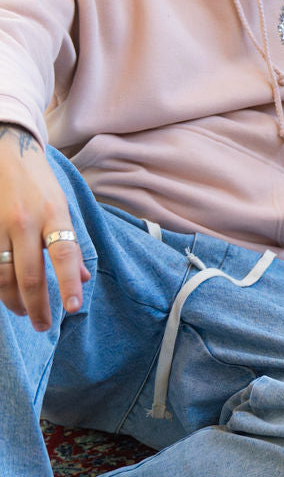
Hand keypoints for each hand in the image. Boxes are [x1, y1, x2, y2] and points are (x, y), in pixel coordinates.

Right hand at [0, 124, 89, 331]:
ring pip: (3, 276)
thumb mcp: (62, 205)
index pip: (64, 255)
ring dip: (14, 301)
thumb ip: (71, 242)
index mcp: (53, 213)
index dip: (68, 284)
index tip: (74, 308)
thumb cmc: (38, 182)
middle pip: (30, 275)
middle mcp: (25, 221)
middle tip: (44, 325)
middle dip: (38, 306)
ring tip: (24, 312)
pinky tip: (4, 293)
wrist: (5, 150)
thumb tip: (83, 278)